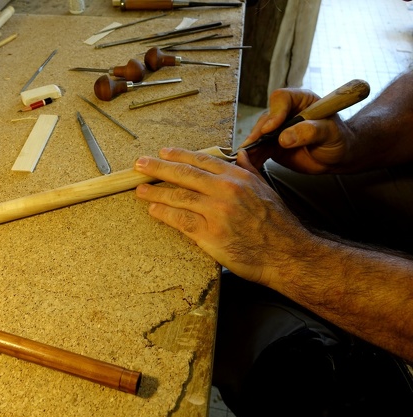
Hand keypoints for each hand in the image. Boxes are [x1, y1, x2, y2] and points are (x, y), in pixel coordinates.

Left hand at [134, 148, 312, 285]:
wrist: (287, 253)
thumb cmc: (278, 223)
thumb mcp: (266, 188)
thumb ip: (249, 170)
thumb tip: (240, 155)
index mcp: (237, 177)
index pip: (201, 160)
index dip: (178, 155)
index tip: (163, 152)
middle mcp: (225, 191)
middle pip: (184, 175)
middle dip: (158, 167)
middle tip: (140, 164)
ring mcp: (217, 212)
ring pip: (178, 196)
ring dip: (155, 191)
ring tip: (140, 189)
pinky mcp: (211, 235)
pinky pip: (181, 220)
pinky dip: (164, 213)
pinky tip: (153, 209)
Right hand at [241, 88, 354, 173]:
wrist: (337, 155)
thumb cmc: (339, 139)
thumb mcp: (330, 133)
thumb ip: (309, 132)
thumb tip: (283, 138)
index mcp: (300, 100)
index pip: (281, 99)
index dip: (274, 112)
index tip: (271, 128)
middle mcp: (285, 113)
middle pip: (265, 119)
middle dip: (257, 134)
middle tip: (250, 147)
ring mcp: (277, 130)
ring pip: (258, 136)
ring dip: (251, 148)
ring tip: (244, 159)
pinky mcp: (272, 145)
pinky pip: (259, 150)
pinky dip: (252, 158)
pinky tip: (247, 165)